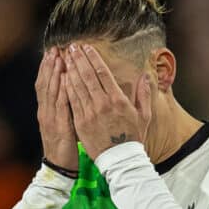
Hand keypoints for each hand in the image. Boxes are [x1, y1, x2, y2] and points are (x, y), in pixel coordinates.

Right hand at [35, 47, 77, 170]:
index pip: (45, 84)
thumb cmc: (65, 146)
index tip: (53, 51)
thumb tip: (70, 90)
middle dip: (49, 65)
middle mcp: (46, 111)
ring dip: (54, 73)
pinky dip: (62, 90)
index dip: (48, 67)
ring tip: (58, 57)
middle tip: (54, 48)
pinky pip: (60, 105)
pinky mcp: (59, 126)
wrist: (60, 167)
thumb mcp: (62, 124)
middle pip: (45, 83)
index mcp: (47, 110)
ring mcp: (50, 118)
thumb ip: (64, 107)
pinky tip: (65, 79)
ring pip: (51, 91)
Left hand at [63, 43, 151, 160]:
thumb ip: (144, 94)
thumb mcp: (144, 115)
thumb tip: (146, 76)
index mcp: (118, 100)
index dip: (93, 58)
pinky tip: (63, 77)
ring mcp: (89, 113)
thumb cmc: (133, 137)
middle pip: (87, 76)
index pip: (102, 73)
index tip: (86, 47)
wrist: (120, 160)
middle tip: (72, 47)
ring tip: (65, 58)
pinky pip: (72, 101)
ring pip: (77, 86)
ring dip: (70, 70)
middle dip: (78, 59)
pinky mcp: (80, 122)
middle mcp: (102, 104)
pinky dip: (67, 87)